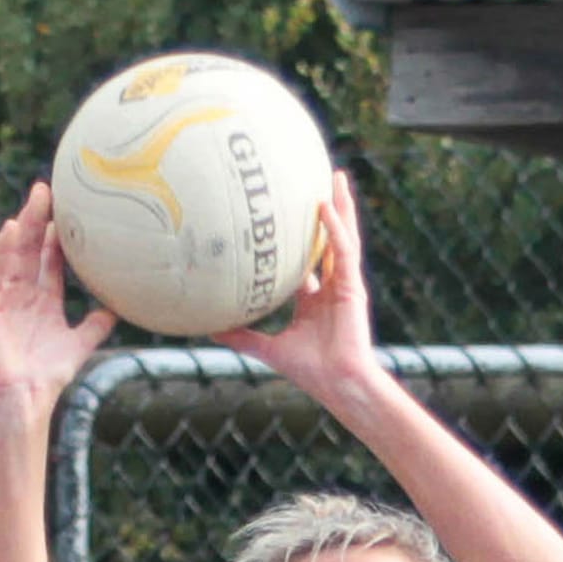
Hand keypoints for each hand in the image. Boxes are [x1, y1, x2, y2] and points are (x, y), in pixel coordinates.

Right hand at [0, 185, 115, 404]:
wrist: (25, 399)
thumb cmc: (48, 376)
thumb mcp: (79, 346)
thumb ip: (95, 327)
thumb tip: (118, 310)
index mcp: (43, 301)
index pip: (50, 260)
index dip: (57, 237)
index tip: (68, 211)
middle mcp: (23, 295)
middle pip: (30, 249)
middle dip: (37, 220)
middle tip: (47, 190)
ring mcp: (5, 298)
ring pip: (13, 254)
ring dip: (22, 227)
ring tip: (33, 200)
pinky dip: (0, 252)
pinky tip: (9, 230)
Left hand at [218, 167, 377, 404]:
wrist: (338, 385)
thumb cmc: (311, 372)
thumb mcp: (269, 349)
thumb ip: (243, 336)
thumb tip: (209, 329)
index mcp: (315, 299)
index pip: (309, 260)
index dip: (301, 237)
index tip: (287, 214)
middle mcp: (332, 287)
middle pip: (330, 239)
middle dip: (329, 209)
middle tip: (320, 178)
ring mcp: (345, 285)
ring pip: (343, 236)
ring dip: (340, 205)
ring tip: (335, 176)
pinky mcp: (353, 288)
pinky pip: (343, 251)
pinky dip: (335, 228)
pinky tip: (325, 205)